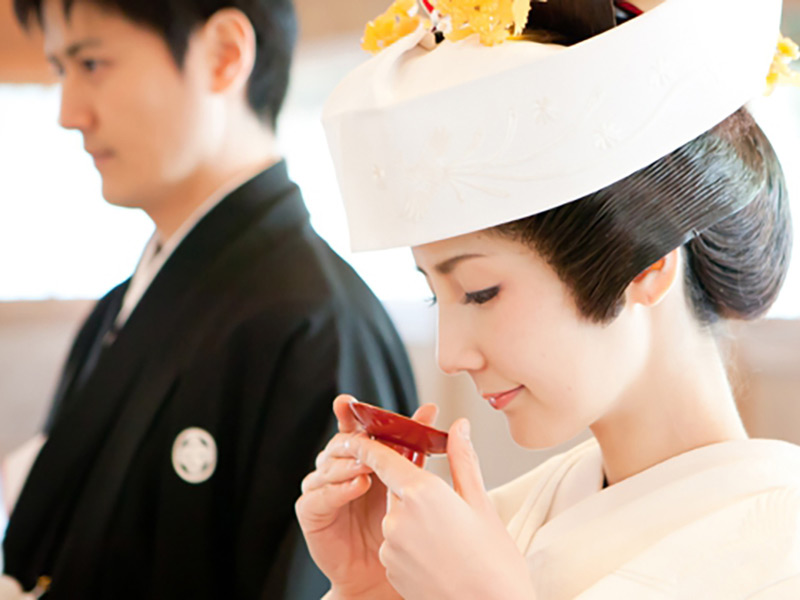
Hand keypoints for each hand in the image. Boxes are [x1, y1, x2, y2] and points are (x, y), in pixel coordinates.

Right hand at [296, 395, 437, 599]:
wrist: (383, 572)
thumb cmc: (395, 525)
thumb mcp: (409, 479)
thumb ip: (414, 445)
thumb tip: (429, 408)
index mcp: (357, 457)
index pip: (351, 427)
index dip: (348, 412)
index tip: (349, 401)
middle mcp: (335, 469)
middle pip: (338, 444)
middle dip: (352, 438)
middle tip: (368, 437)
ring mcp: (320, 488)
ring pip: (328, 465)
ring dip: (349, 462)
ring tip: (369, 464)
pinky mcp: (310, 512)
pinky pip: (320, 495)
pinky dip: (339, 488)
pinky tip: (358, 485)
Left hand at [345, 419, 535, 599]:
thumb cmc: (494, 561)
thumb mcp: (482, 504)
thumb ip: (463, 460)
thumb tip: (459, 426)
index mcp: (422, 493)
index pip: (383, 458)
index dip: (369, 444)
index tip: (358, 435)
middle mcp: (398, 517)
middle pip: (395, 490)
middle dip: (414, 492)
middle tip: (449, 510)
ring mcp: (391, 545)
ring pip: (396, 518)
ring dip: (414, 520)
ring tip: (449, 540)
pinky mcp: (390, 568)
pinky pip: (395, 544)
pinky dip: (410, 545)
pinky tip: (438, 557)